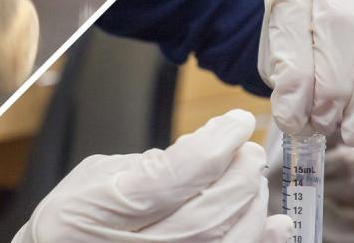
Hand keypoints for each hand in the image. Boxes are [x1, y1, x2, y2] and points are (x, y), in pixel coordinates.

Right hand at [13, 110, 293, 242]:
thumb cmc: (73, 215)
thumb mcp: (99, 172)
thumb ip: (154, 161)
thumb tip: (210, 145)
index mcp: (107, 205)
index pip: (178, 174)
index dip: (217, 143)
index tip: (236, 122)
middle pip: (210, 211)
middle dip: (239, 174)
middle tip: (247, 151)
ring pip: (227, 240)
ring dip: (251, 205)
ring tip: (250, 181)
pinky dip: (264, 242)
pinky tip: (279, 224)